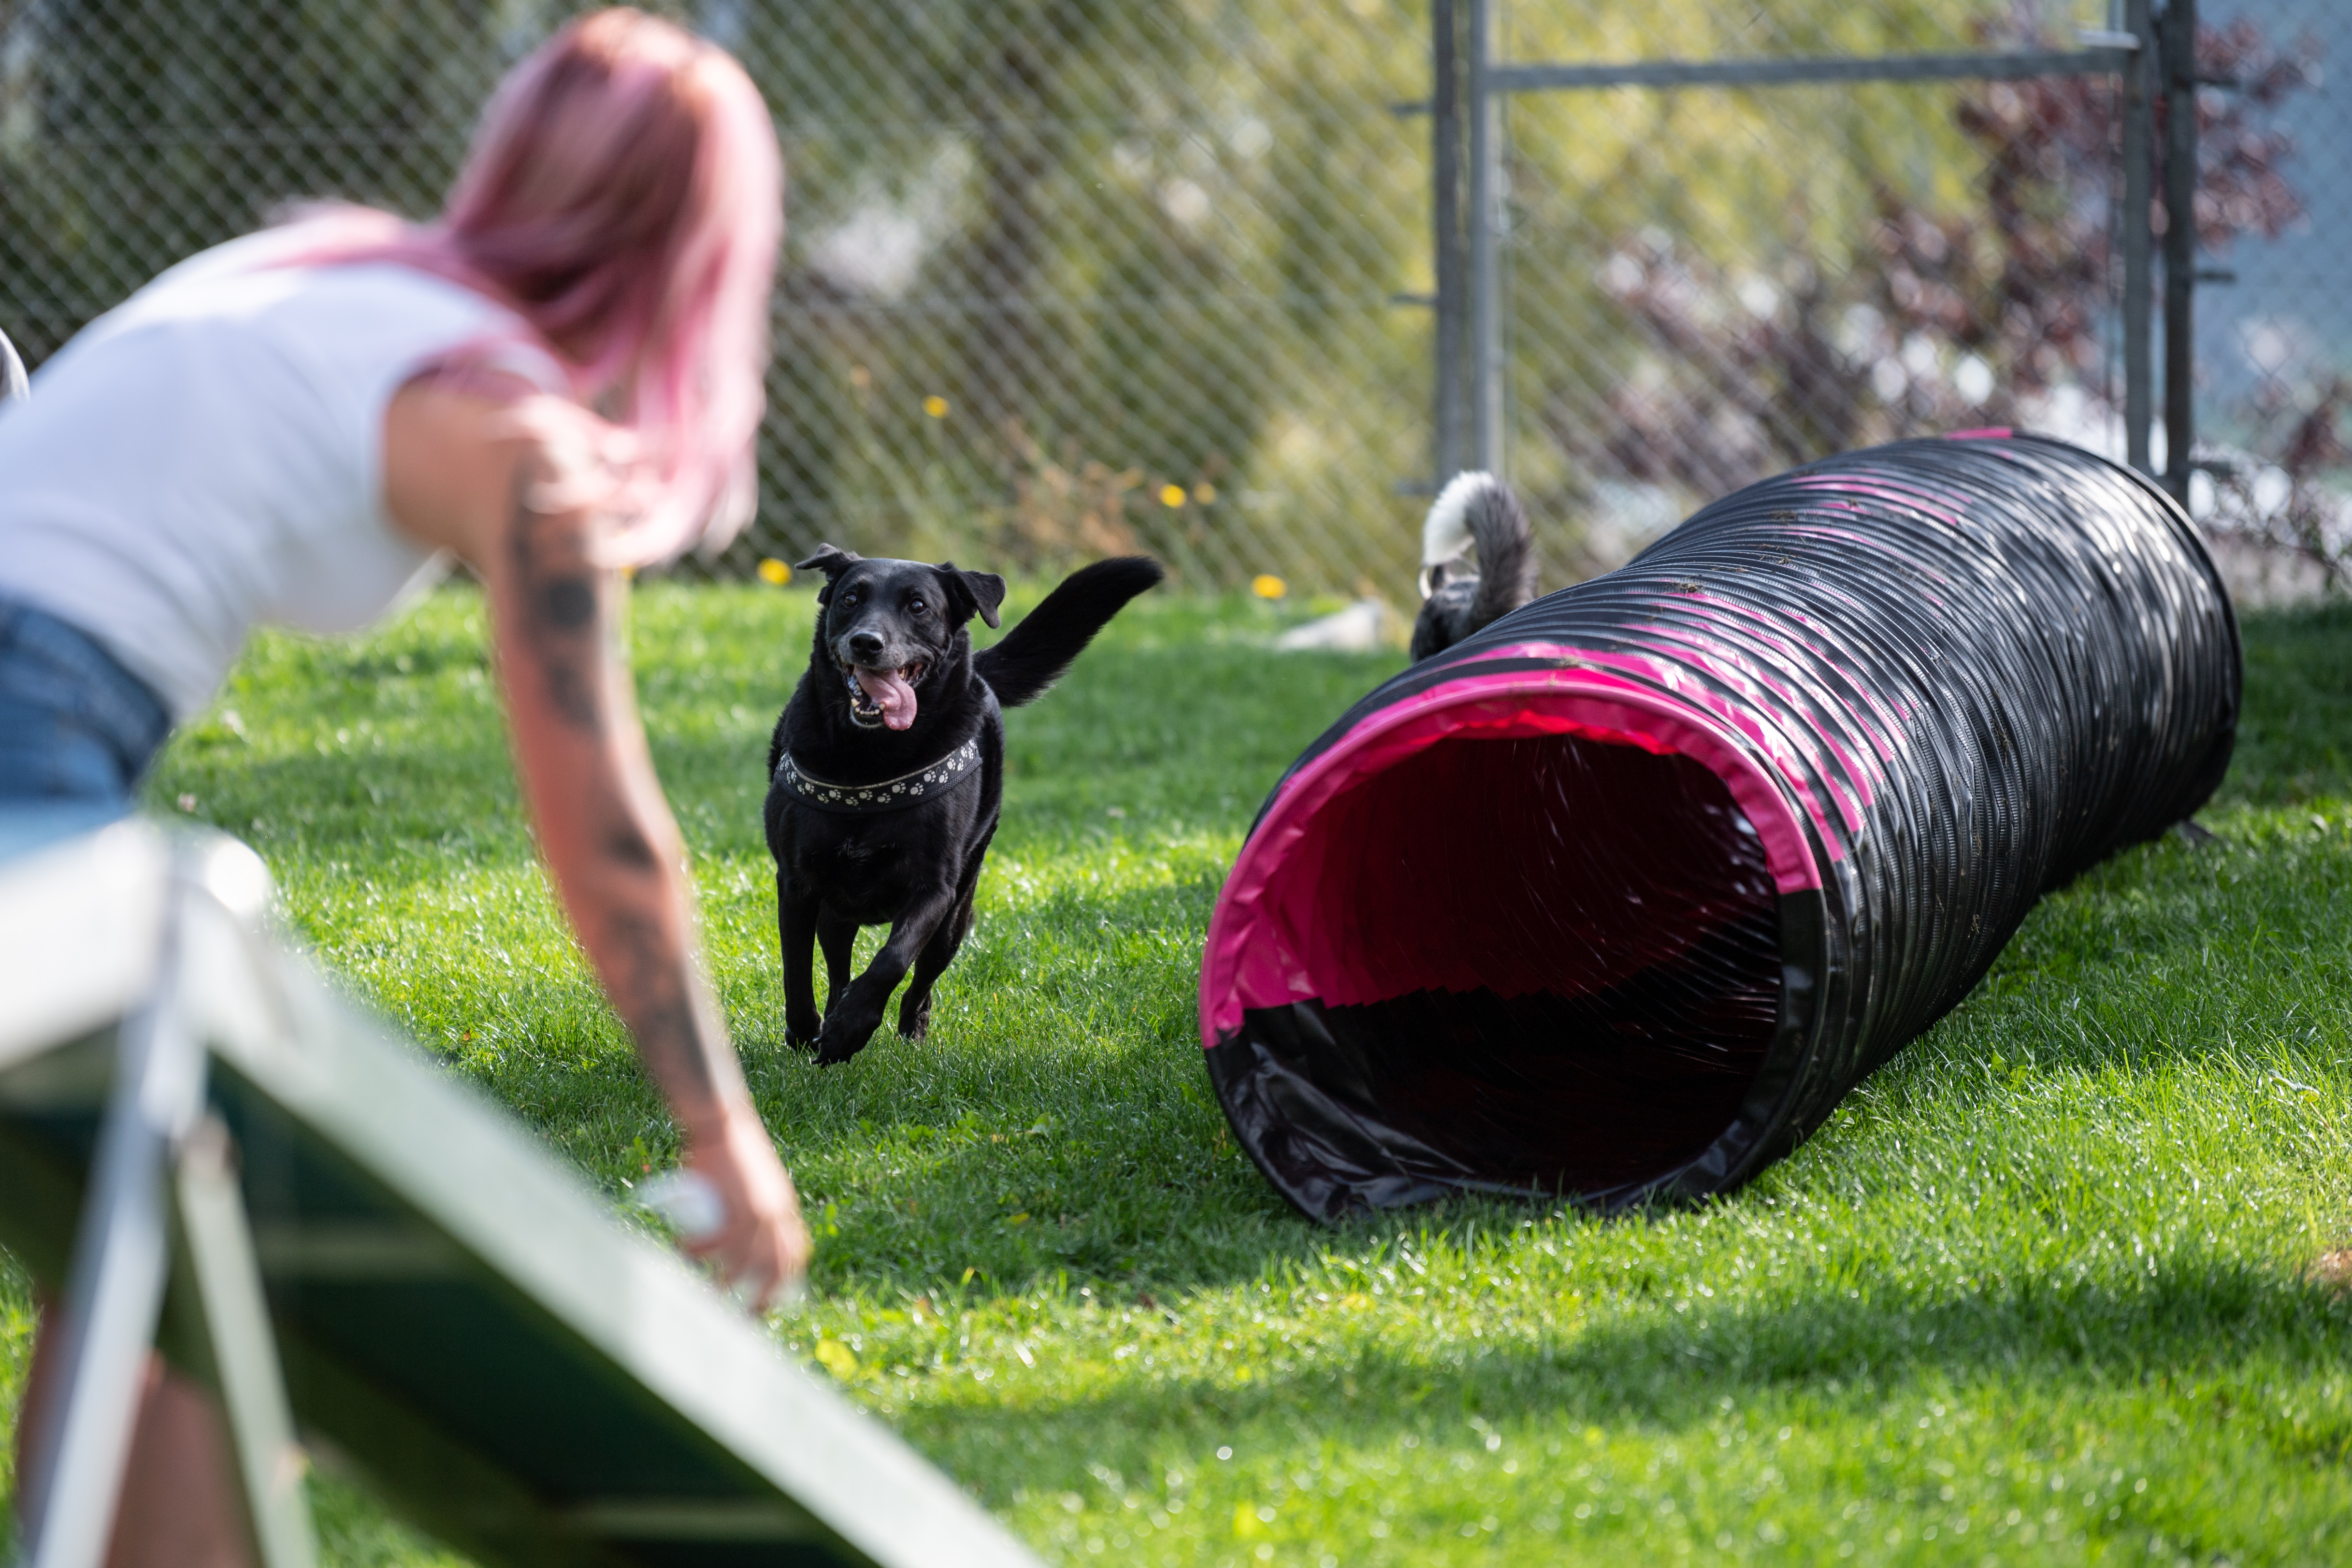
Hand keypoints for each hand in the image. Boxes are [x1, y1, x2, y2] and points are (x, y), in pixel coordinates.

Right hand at [682, 1104, 810, 1311]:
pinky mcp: (736, 1206)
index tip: (772, 1299)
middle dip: (764, 1298)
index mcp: (785, 1208)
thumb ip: (754, 1202)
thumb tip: (740, 1229)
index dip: (785, 1279)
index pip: (794, 1252)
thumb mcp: (757, 1180)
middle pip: (776, 1267)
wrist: (722, 1123)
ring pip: (744, 1262)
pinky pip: (717, 1241)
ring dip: (725, 1284)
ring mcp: (759, 1212)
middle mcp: (778, 1214)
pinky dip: (698, 1252)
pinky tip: (683, 1254)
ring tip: (708, 1294)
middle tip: (745, 1318)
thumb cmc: (731, 1150)